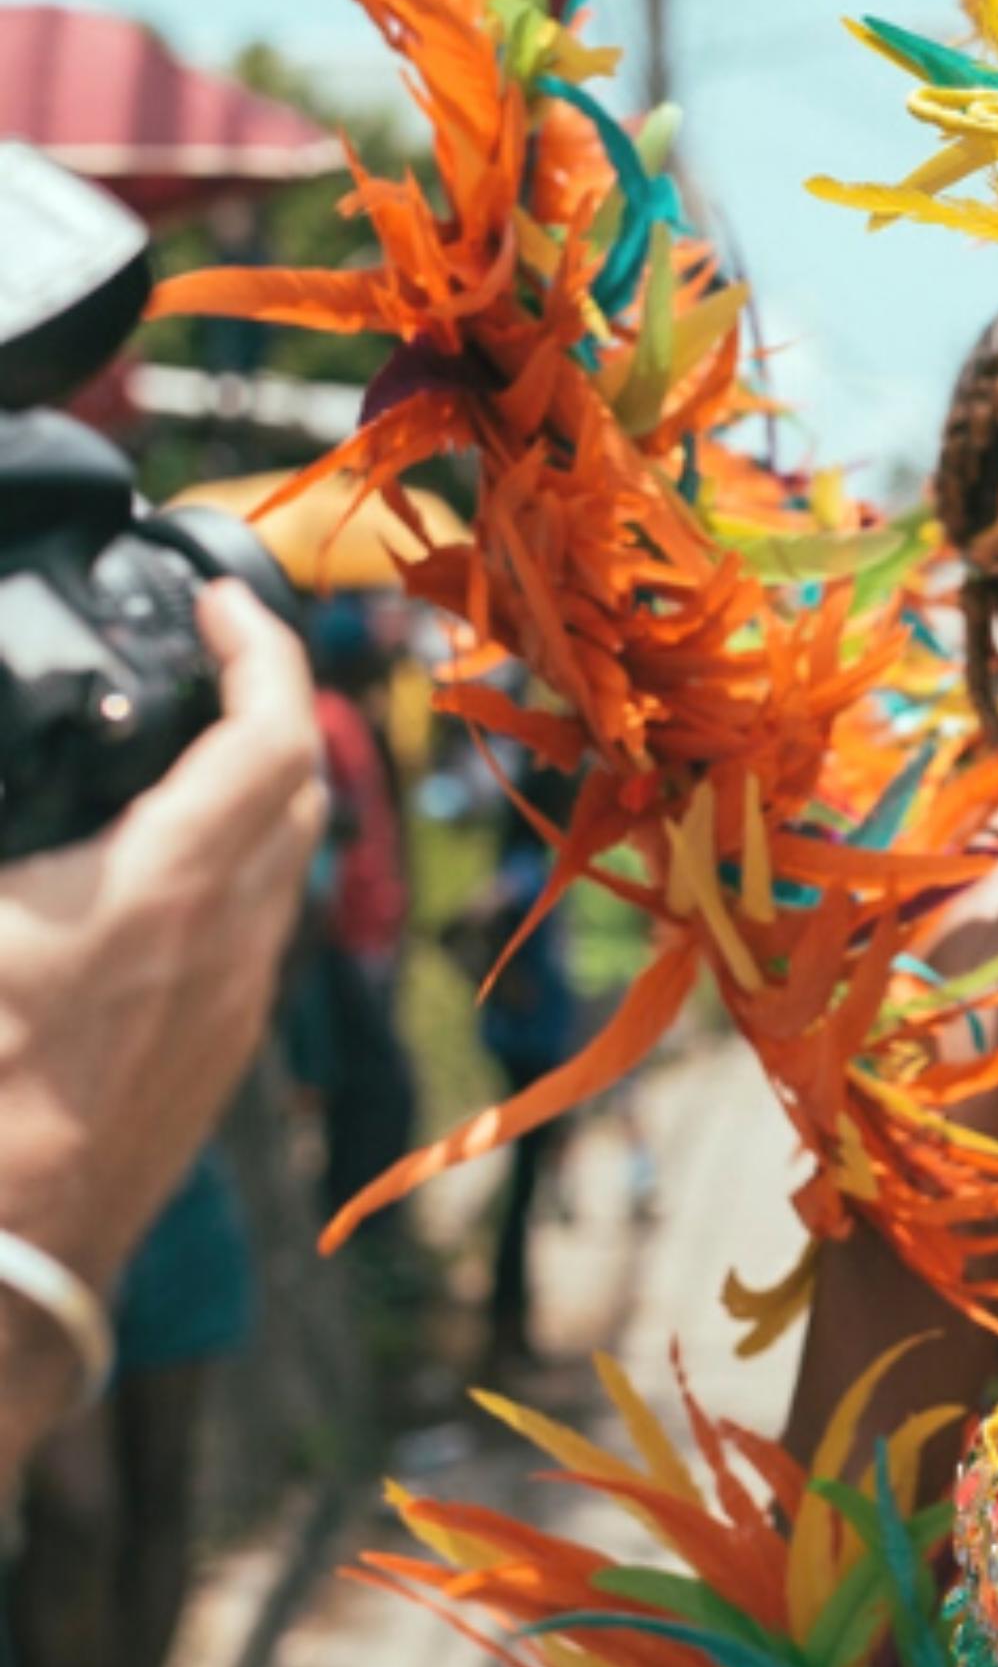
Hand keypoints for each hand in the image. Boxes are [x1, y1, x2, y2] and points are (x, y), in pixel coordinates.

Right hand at [0, 580, 323, 1291]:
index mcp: (160, 893)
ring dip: (256, 792)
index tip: (219, 600)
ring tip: (182, 752)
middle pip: (299, 790)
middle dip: (268, 704)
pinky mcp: (215, 1065)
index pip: (268, 734)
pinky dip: (233, 873)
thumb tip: (7, 785)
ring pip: (284, 867)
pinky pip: (254, 937)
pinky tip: (162, 872)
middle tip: (208, 658)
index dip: (259, 647)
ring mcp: (229, 1012)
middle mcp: (224, 947)